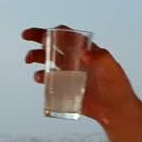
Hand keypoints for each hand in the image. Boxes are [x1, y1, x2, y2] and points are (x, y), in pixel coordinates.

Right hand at [22, 26, 136, 125]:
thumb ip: (101, 58)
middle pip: (53, 44)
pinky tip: (39, 77)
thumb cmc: (116, 86)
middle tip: (25, 36)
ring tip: (29, 60)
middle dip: (38, 38)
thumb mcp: (112, 69)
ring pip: (48, 60)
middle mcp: (74, 59)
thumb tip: (84, 54)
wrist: (115, 110)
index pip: (67, 35)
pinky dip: (41, 77)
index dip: (53, 31)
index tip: (42, 33)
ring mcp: (68, 73)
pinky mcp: (65, 88)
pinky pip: (49, 80)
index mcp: (85, 50)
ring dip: (36, 56)